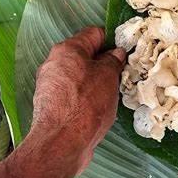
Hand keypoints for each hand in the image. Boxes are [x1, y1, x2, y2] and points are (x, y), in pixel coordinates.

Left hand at [31, 27, 125, 173]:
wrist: (62, 143)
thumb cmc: (87, 104)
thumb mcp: (108, 77)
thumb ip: (113, 60)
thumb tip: (116, 53)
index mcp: (68, 50)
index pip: (94, 34)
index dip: (113, 41)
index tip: (126, 53)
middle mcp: (55, 63)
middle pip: (86, 55)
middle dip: (105, 63)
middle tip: (122, 75)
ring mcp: (51, 85)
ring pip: (81, 76)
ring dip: (98, 82)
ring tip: (113, 94)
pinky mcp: (52, 105)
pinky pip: (75, 93)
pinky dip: (88, 97)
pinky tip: (100, 108)